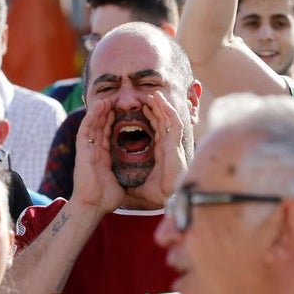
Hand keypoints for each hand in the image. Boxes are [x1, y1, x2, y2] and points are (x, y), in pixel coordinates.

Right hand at [71, 100, 124, 214]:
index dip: (113, 123)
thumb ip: (124, 173)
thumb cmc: (106, 199)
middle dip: (107, 114)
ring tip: (107, 99)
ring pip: (93, 125)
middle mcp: (93, 152)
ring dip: (99, 111)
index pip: (108, 135)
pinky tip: (98, 107)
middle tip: (115, 101)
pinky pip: (86, 130)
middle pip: (100, 127)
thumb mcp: (120, 182)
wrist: (93, 206)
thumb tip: (136, 175)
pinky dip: (91, 117)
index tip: (122, 112)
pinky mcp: (82, 151)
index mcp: (102, 158)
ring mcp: (87, 150)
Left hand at [129, 91, 187, 206]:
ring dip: (161, 105)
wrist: (167, 199)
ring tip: (153, 94)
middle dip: (155, 108)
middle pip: (161, 121)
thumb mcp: (137, 185)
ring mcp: (172, 143)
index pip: (154, 130)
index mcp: (161, 153)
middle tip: (145, 97)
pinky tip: (160, 100)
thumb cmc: (156, 195)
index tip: (138, 109)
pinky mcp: (175, 143)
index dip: (147, 118)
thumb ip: (129, 181)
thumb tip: (117, 186)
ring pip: (168, 118)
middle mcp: (168, 146)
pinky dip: (167, 109)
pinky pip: (173, 121)